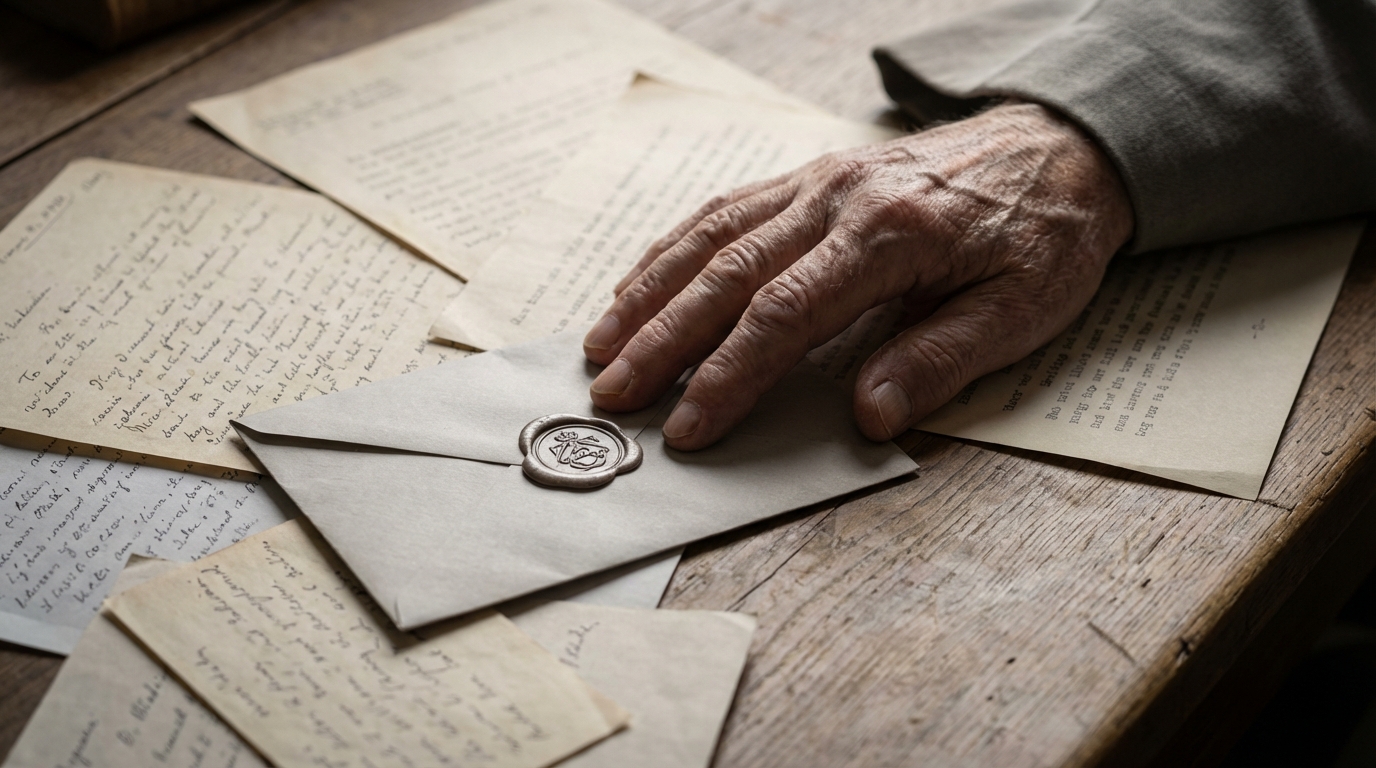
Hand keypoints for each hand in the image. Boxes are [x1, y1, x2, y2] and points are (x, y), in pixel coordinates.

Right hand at [582, 101, 1134, 448]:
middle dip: (662, 341)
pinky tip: (641, 281)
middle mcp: (839, 199)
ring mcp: (818, 181)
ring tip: (601, 345)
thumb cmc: (1043, 234)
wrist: (1060, 145)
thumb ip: (939, 361)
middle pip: (727, 274)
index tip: (689, 428)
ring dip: (650, 293)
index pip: (785, 314)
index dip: (728, 376)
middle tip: (613, 396)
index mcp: (890, 236)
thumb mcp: (1021, 309)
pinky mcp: (811, 176)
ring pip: (711, 236)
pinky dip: (674, 248)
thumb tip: (867, 416)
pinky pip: (726, 208)